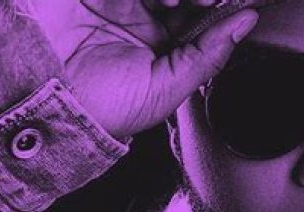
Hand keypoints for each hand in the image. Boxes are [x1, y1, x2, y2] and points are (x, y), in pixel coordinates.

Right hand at [28, 0, 257, 141]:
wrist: (55, 108)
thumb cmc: (107, 109)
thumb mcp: (169, 88)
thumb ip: (209, 55)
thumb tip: (247, 21)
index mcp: (163, 37)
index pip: (203, 10)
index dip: (225, 5)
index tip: (248, 4)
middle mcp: (143, 12)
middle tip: (218, 2)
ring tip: (193, 3)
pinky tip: (166, 1)